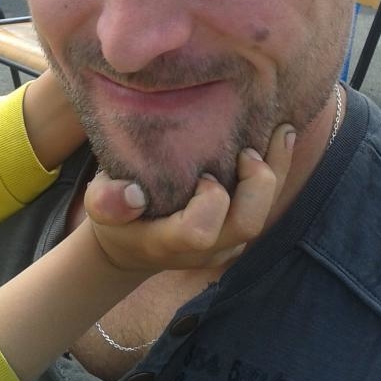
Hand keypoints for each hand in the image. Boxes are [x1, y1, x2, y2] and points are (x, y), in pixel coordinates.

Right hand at [83, 123, 294, 272]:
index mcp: (168, 243)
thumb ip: (107, 201)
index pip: (200, 232)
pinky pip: (266, 204)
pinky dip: (276, 171)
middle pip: (248, 224)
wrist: (131, 245)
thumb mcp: (98, 206)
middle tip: (247, 150)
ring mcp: (226, 243)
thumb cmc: (116, 217)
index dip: (209, 201)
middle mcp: (205, 249)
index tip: (201, 173)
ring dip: (276, 172)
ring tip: (282, 131)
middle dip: (256, 184)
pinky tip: (281, 136)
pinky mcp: (237, 229)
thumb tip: (132, 193)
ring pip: (264, 214)